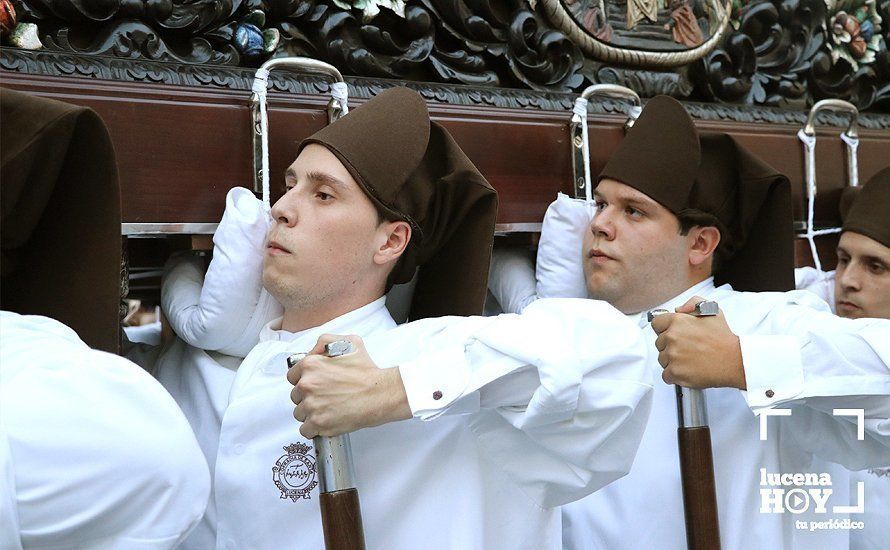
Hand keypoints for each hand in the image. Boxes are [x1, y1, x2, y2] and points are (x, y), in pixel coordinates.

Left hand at [286, 334, 411, 438]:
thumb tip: (312, 351)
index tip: (314, 384)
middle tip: (325, 397)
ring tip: (328, 409)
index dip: (303, 380)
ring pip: (299, 413)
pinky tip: (326, 421)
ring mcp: (311, 405)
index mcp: (310, 365)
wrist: (380, 393)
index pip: (292, 376)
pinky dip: (314, 428)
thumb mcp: (348, 342)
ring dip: (311, 413)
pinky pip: (305, 430)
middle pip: (295, 396)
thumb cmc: (367, 371)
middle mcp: (307, 384)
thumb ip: (325, 342)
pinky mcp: (318, 422)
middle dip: (308, 397)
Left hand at [650, 296, 746, 389]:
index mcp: (677, 321)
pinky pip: (666, 375)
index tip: (673, 334)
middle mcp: (672, 337)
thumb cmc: (723, 339)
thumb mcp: (712, 310)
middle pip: (659, 343)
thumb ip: (693, 303)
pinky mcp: (675, 372)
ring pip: (662, 359)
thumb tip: (678, 309)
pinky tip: (688, 369)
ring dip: (672, 361)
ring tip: (690, 359)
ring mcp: (672, 356)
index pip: (656, 324)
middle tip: (688, 348)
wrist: (734, 361)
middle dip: (670, 346)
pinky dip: (675, 375)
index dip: (665, 329)